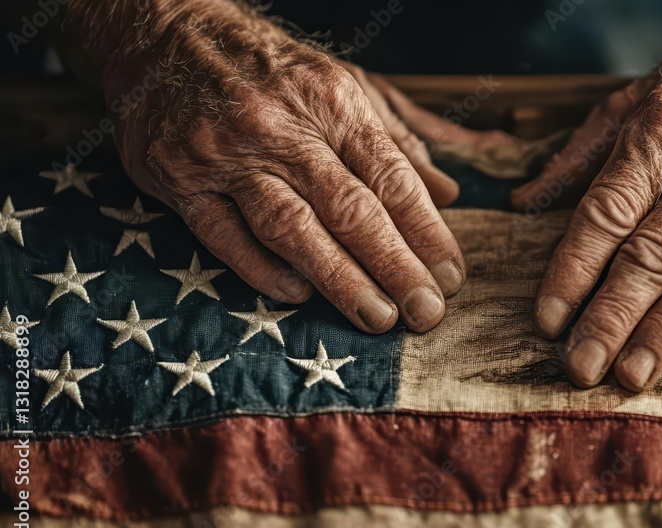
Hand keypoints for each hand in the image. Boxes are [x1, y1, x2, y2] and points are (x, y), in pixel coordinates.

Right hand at [101, 0, 499, 333]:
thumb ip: (402, 140)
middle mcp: (282, 127)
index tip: (451, 276)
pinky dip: (263, 270)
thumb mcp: (349, 85)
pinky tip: (300, 295)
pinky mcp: (180, 178)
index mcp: (333, 101)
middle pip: (350, 209)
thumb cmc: (275, 69)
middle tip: (426, 312)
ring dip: (339, 279)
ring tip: (377, 317)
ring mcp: (227, 154)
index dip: (426, 232)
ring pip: (292, 228)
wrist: (168, 33)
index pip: (392, 178)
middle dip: (395, 267)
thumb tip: (448, 194)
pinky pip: (225, 236)